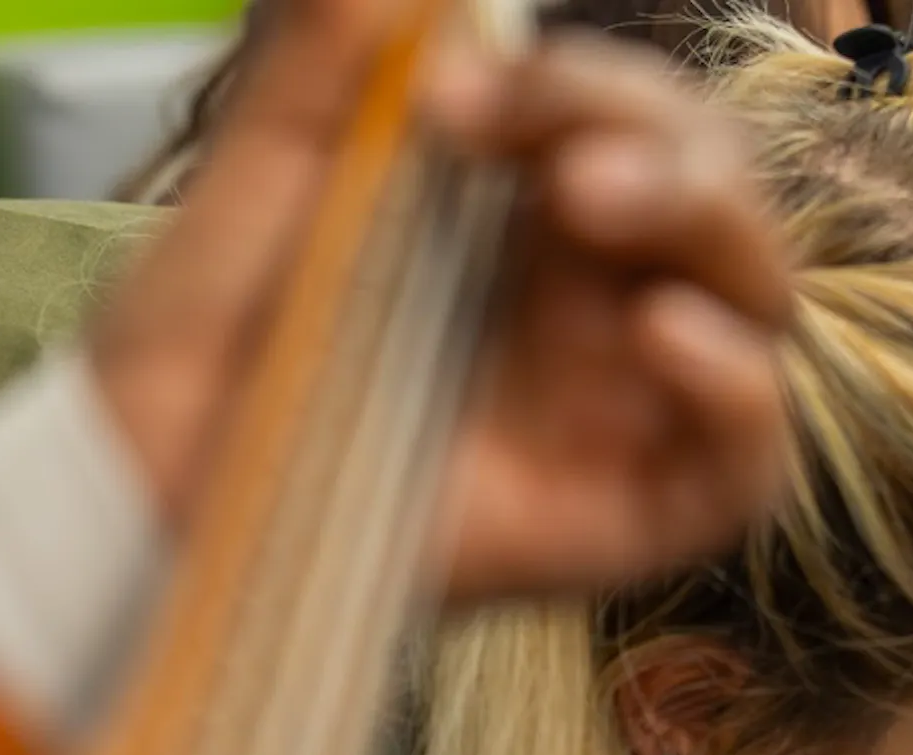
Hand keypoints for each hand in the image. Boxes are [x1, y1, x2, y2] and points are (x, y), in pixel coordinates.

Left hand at [91, 0, 793, 607]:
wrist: (154, 499)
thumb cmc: (209, 354)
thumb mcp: (260, 194)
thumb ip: (321, 81)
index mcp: (542, 218)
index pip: (640, 120)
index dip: (581, 84)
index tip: (455, 90)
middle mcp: (607, 303)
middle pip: (721, 190)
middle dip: (654, 136)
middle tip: (548, 150)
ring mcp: (632, 408)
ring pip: (759, 296)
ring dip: (699, 217)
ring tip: (586, 198)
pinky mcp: (639, 516)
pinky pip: (749, 461)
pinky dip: (737, 385)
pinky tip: (663, 330)